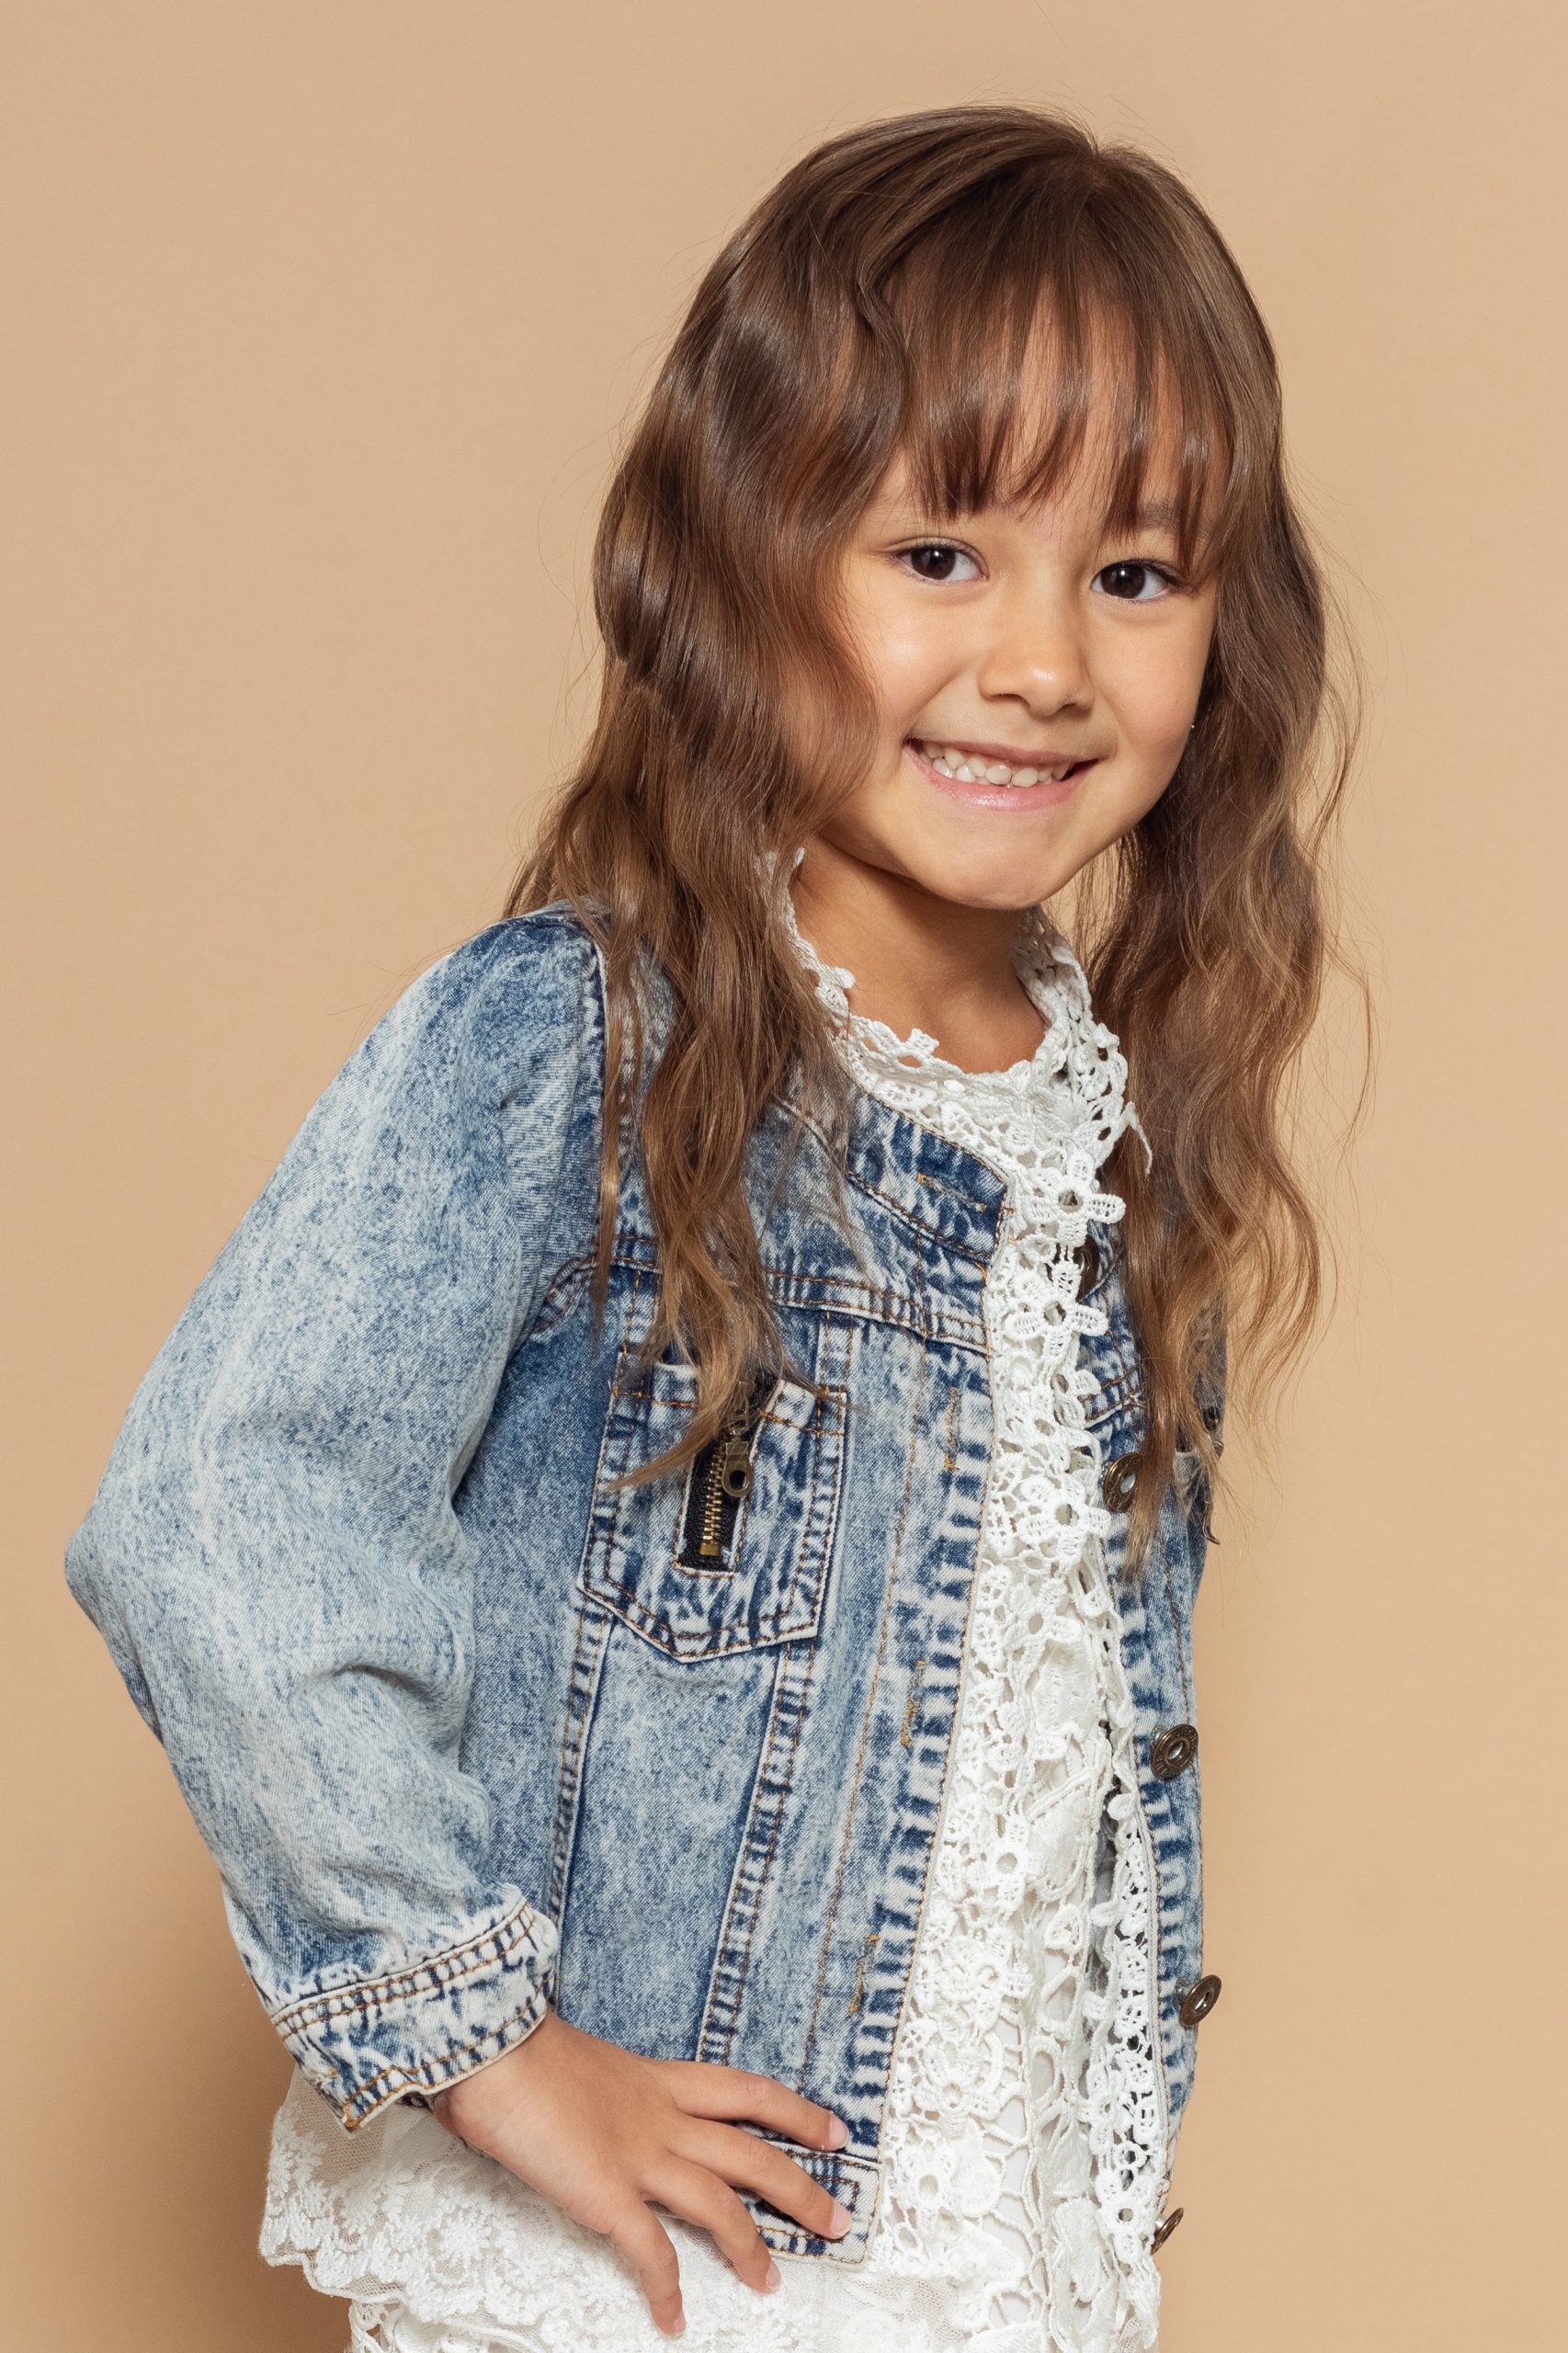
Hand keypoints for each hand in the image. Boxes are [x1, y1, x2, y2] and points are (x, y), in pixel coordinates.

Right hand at [430, 2008, 852, 2336]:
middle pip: (753, 2152)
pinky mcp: (608, 2194)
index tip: (834, 2127)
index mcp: (656, 2079)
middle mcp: (661, 2117)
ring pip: (722, 2203)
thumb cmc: (517, 2046)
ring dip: (752, 2247)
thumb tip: (576, 2101)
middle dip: (802, 2188)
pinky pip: (651, 2253)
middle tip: (839, 2215)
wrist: (492, 2045)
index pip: (745, 2091)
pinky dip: (666, 2290)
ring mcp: (639, 2156)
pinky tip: (673, 2320)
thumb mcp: (576, 2059)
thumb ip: (596, 2088)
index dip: (795, 2111)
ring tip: (772, 2283)